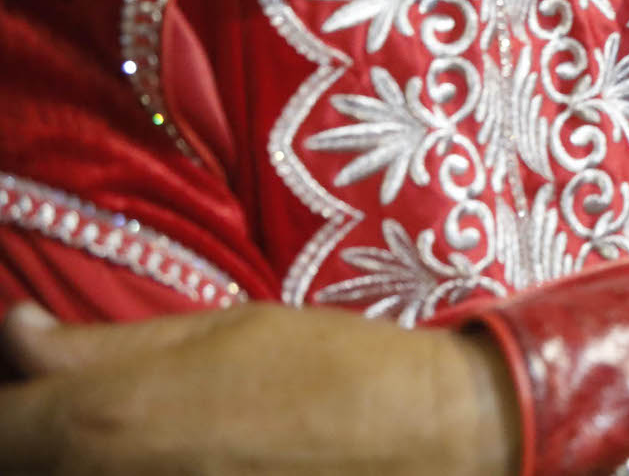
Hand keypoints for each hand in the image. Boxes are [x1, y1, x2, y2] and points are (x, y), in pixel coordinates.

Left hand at [0, 302, 517, 475]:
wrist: (425, 439)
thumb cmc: (329, 369)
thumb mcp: (219, 330)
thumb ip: (102, 345)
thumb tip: (16, 332)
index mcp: (98, 423)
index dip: (8, 403)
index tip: (30, 384)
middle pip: (24, 465)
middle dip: (39, 436)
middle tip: (86, 405)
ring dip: (85, 460)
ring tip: (152, 429)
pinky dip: (137, 474)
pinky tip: (190, 456)